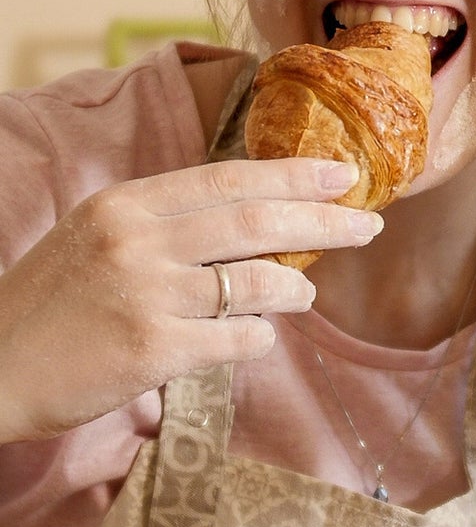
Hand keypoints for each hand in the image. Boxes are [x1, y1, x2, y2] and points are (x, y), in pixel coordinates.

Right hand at [0, 156, 382, 442]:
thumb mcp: (97, 238)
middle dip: (324, 222)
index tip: (344, 177)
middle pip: (256, 222)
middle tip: (369, 226)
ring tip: (305, 293)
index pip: (229, 179)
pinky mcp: (153, 349)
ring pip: (258, 282)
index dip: (294, 177)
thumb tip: (256, 219)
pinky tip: (258, 337)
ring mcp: (145, 295)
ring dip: (295, 287)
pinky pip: (239, 338)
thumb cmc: (54, 305)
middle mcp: (137, 241)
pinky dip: (261, 337)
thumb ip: (168, 225)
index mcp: (125, 206)